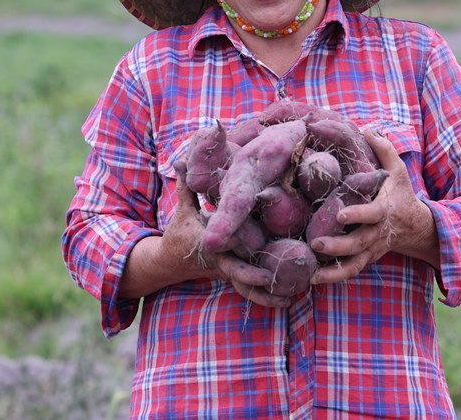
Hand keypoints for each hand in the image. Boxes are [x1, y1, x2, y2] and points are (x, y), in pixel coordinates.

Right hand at [167, 163, 288, 307]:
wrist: (170, 262)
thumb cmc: (179, 231)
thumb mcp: (182, 208)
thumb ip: (188, 185)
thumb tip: (182, 159)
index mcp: (207, 242)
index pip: (224, 240)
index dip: (238, 240)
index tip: (253, 240)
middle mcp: (219, 259)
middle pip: (236, 269)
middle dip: (252, 274)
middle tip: (272, 277)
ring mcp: (227, 271)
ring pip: (245, 286)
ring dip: (266, 294)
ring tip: (290, 296)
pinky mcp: (234, 278)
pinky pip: (250, 292)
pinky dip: (267, 299)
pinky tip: (288, 301)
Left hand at [310, 129, 437, 284]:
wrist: (416, 227)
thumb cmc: (400, 193)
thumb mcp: (398, 170)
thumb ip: (384, 149)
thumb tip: (367, 127)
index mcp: (383, 210)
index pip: (371, 214)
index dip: (357, 214)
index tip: (340, 214)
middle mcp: (376, 233)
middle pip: (357, 244)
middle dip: (337, 246)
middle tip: (315, 243)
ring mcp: (371, 249)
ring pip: (352, 264)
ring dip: (332, 272)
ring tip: (309, 273)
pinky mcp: (365, 259)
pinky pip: (349, 272)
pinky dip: (333, 278)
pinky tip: (311, 279)